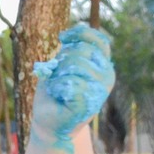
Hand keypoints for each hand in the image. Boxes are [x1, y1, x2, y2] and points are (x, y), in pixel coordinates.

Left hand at [32, 23, 114, 148]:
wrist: (47, 122)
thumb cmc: (53, 94)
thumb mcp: (60, 66)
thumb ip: (70, 50)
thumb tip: (75, 31)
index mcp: (102, 65)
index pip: (99, 41)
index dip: (81, 34)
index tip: (62, 37)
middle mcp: (107, 76)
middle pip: (81, 50)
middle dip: (60, 62)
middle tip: (57, 79)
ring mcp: (100, 90)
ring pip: (75, 65)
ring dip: (57, 75)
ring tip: (58, 89)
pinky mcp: (90, 102)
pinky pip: (70, 82)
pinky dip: (57, 87)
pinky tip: (59, 97)